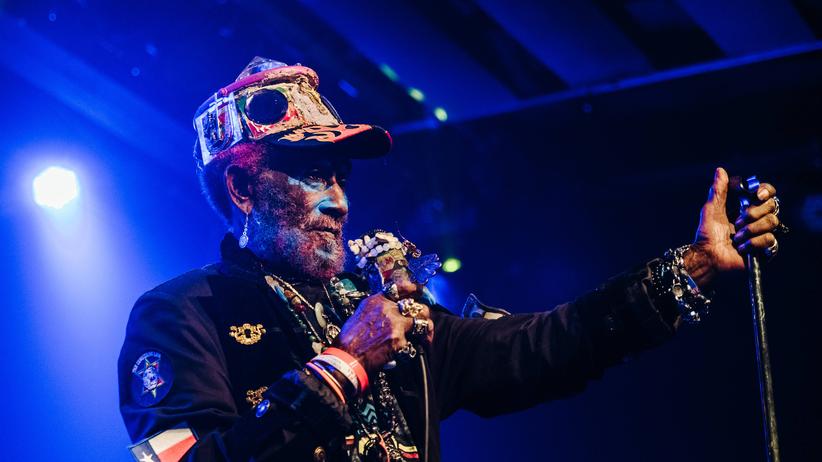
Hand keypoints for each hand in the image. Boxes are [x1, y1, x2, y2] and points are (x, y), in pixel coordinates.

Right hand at [336, 279, 432, 373]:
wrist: (347, 357)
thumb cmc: (350, 340)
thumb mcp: (361, 315)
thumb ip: (378, 310)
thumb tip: (390, 312)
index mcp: (377, 301)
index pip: (400, 288)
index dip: (414, 289)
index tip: (421, 292)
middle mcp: (388, 309)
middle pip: (416, 306)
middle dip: (423, 314)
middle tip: (424, 321)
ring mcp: (395, 324)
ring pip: (421, 323)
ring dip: (425, 330)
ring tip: (425, 337)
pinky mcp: (400, 340)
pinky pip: (413, 343)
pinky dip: (411, 349)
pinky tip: (406, 353)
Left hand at [686, 167, 779, 285]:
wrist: (707, 255)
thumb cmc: (707, 233)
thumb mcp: (710, 208)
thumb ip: (718, 190)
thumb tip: (720, 170)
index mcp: (747, 206)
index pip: (767, 192)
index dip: (765, 190)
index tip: (756, 194)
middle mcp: (758, 218)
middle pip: (772, 205)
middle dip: (753, 212)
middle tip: (737, 221)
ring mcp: (763, 233)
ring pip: (773, 221)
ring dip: (751, 229)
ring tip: (737, 237)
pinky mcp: (765, 249)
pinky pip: (770, 239)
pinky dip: (753, 243)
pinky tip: (742, 248)